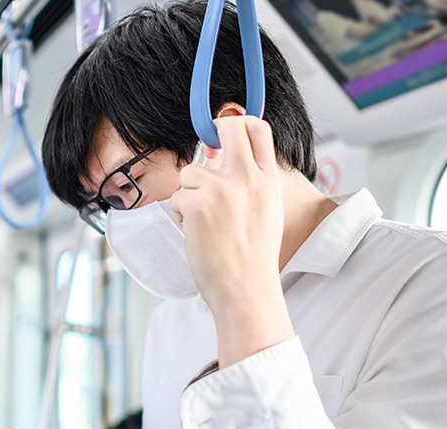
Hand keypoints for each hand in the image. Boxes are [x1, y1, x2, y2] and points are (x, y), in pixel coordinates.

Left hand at [171, 116, 293, 366]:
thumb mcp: (266, 211)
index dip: (239, 122)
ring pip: (191, 172)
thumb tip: (218, 157)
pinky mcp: (197, 204)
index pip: (259, 129)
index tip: (225, 130)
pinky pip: (178, 198)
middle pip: (228, 128)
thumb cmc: (253, 258)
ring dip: (190, 194)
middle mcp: (248, 178)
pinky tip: (197, 235)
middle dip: (212, 133)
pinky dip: (182, 216)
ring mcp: (221, 189)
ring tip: (205, 222)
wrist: (246, 289)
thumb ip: (249, 182)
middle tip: (205, 152)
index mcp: (269, 180)